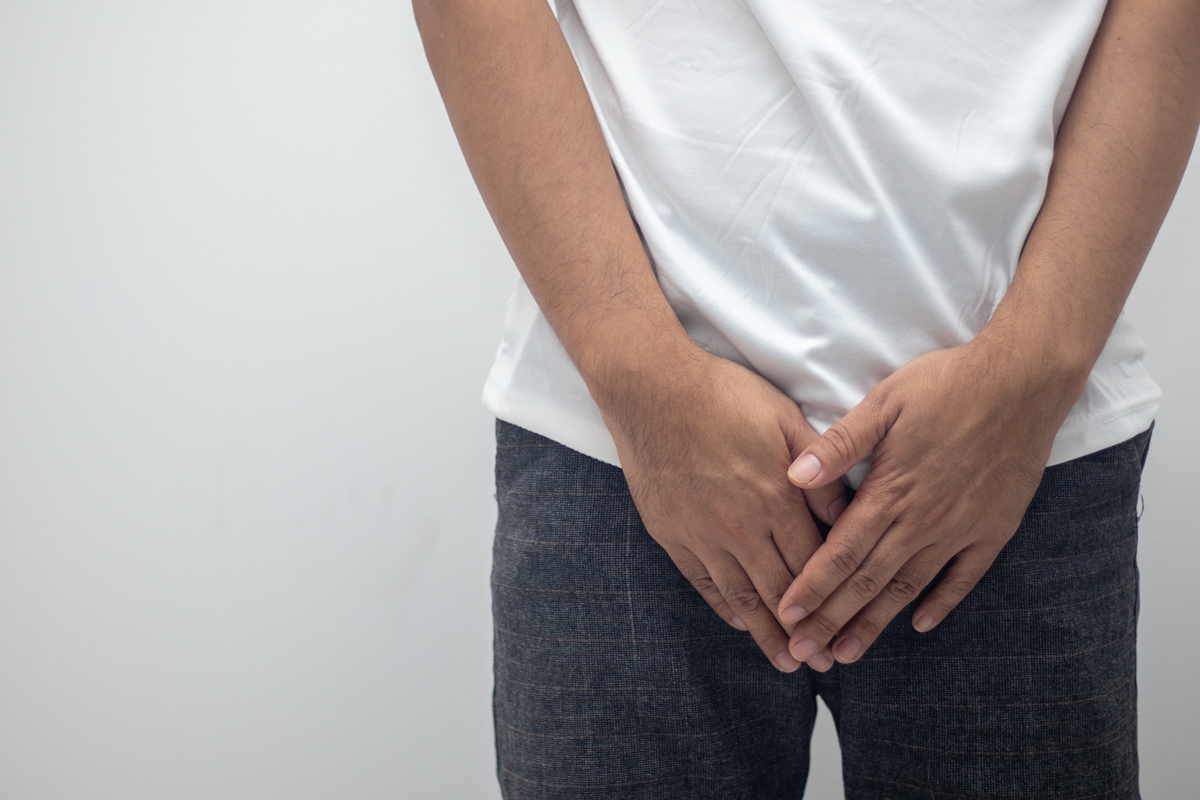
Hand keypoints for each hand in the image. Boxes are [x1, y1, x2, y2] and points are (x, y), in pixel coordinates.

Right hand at [597, 347, 846, 671]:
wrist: (651, 389)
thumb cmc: (722, 395)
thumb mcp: (785, 420)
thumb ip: (820, 470)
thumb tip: (848, 513)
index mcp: (776, 498)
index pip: (813, 562)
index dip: (832, 598)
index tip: (847, 626)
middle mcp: (742, 526)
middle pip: (780, 590)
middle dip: (805, 630)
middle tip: (821, 662)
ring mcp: (703, 533)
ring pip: (742, 596)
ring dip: (766, 633)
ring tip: (784, 661)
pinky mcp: (671, 532)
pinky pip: (702, 581)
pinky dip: (723, 606)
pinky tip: (738, 621)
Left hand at [778, 337, 1083, 668]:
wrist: (1024, 382)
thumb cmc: (947, 384)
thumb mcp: (884, 403)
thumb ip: (840, 445)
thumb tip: (794, 475)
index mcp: (891, 491)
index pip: (840, 551)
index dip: (811, 587)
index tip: (786, 615)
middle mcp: (923, 520)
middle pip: (868, 580)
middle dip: (831, 619)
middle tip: (804, 652)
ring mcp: (960, 529)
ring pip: (908, 587)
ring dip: (875, 622)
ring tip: (847, 652)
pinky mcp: (993, 529)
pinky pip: (963, 577)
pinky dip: (940, 603)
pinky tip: (919, 624)